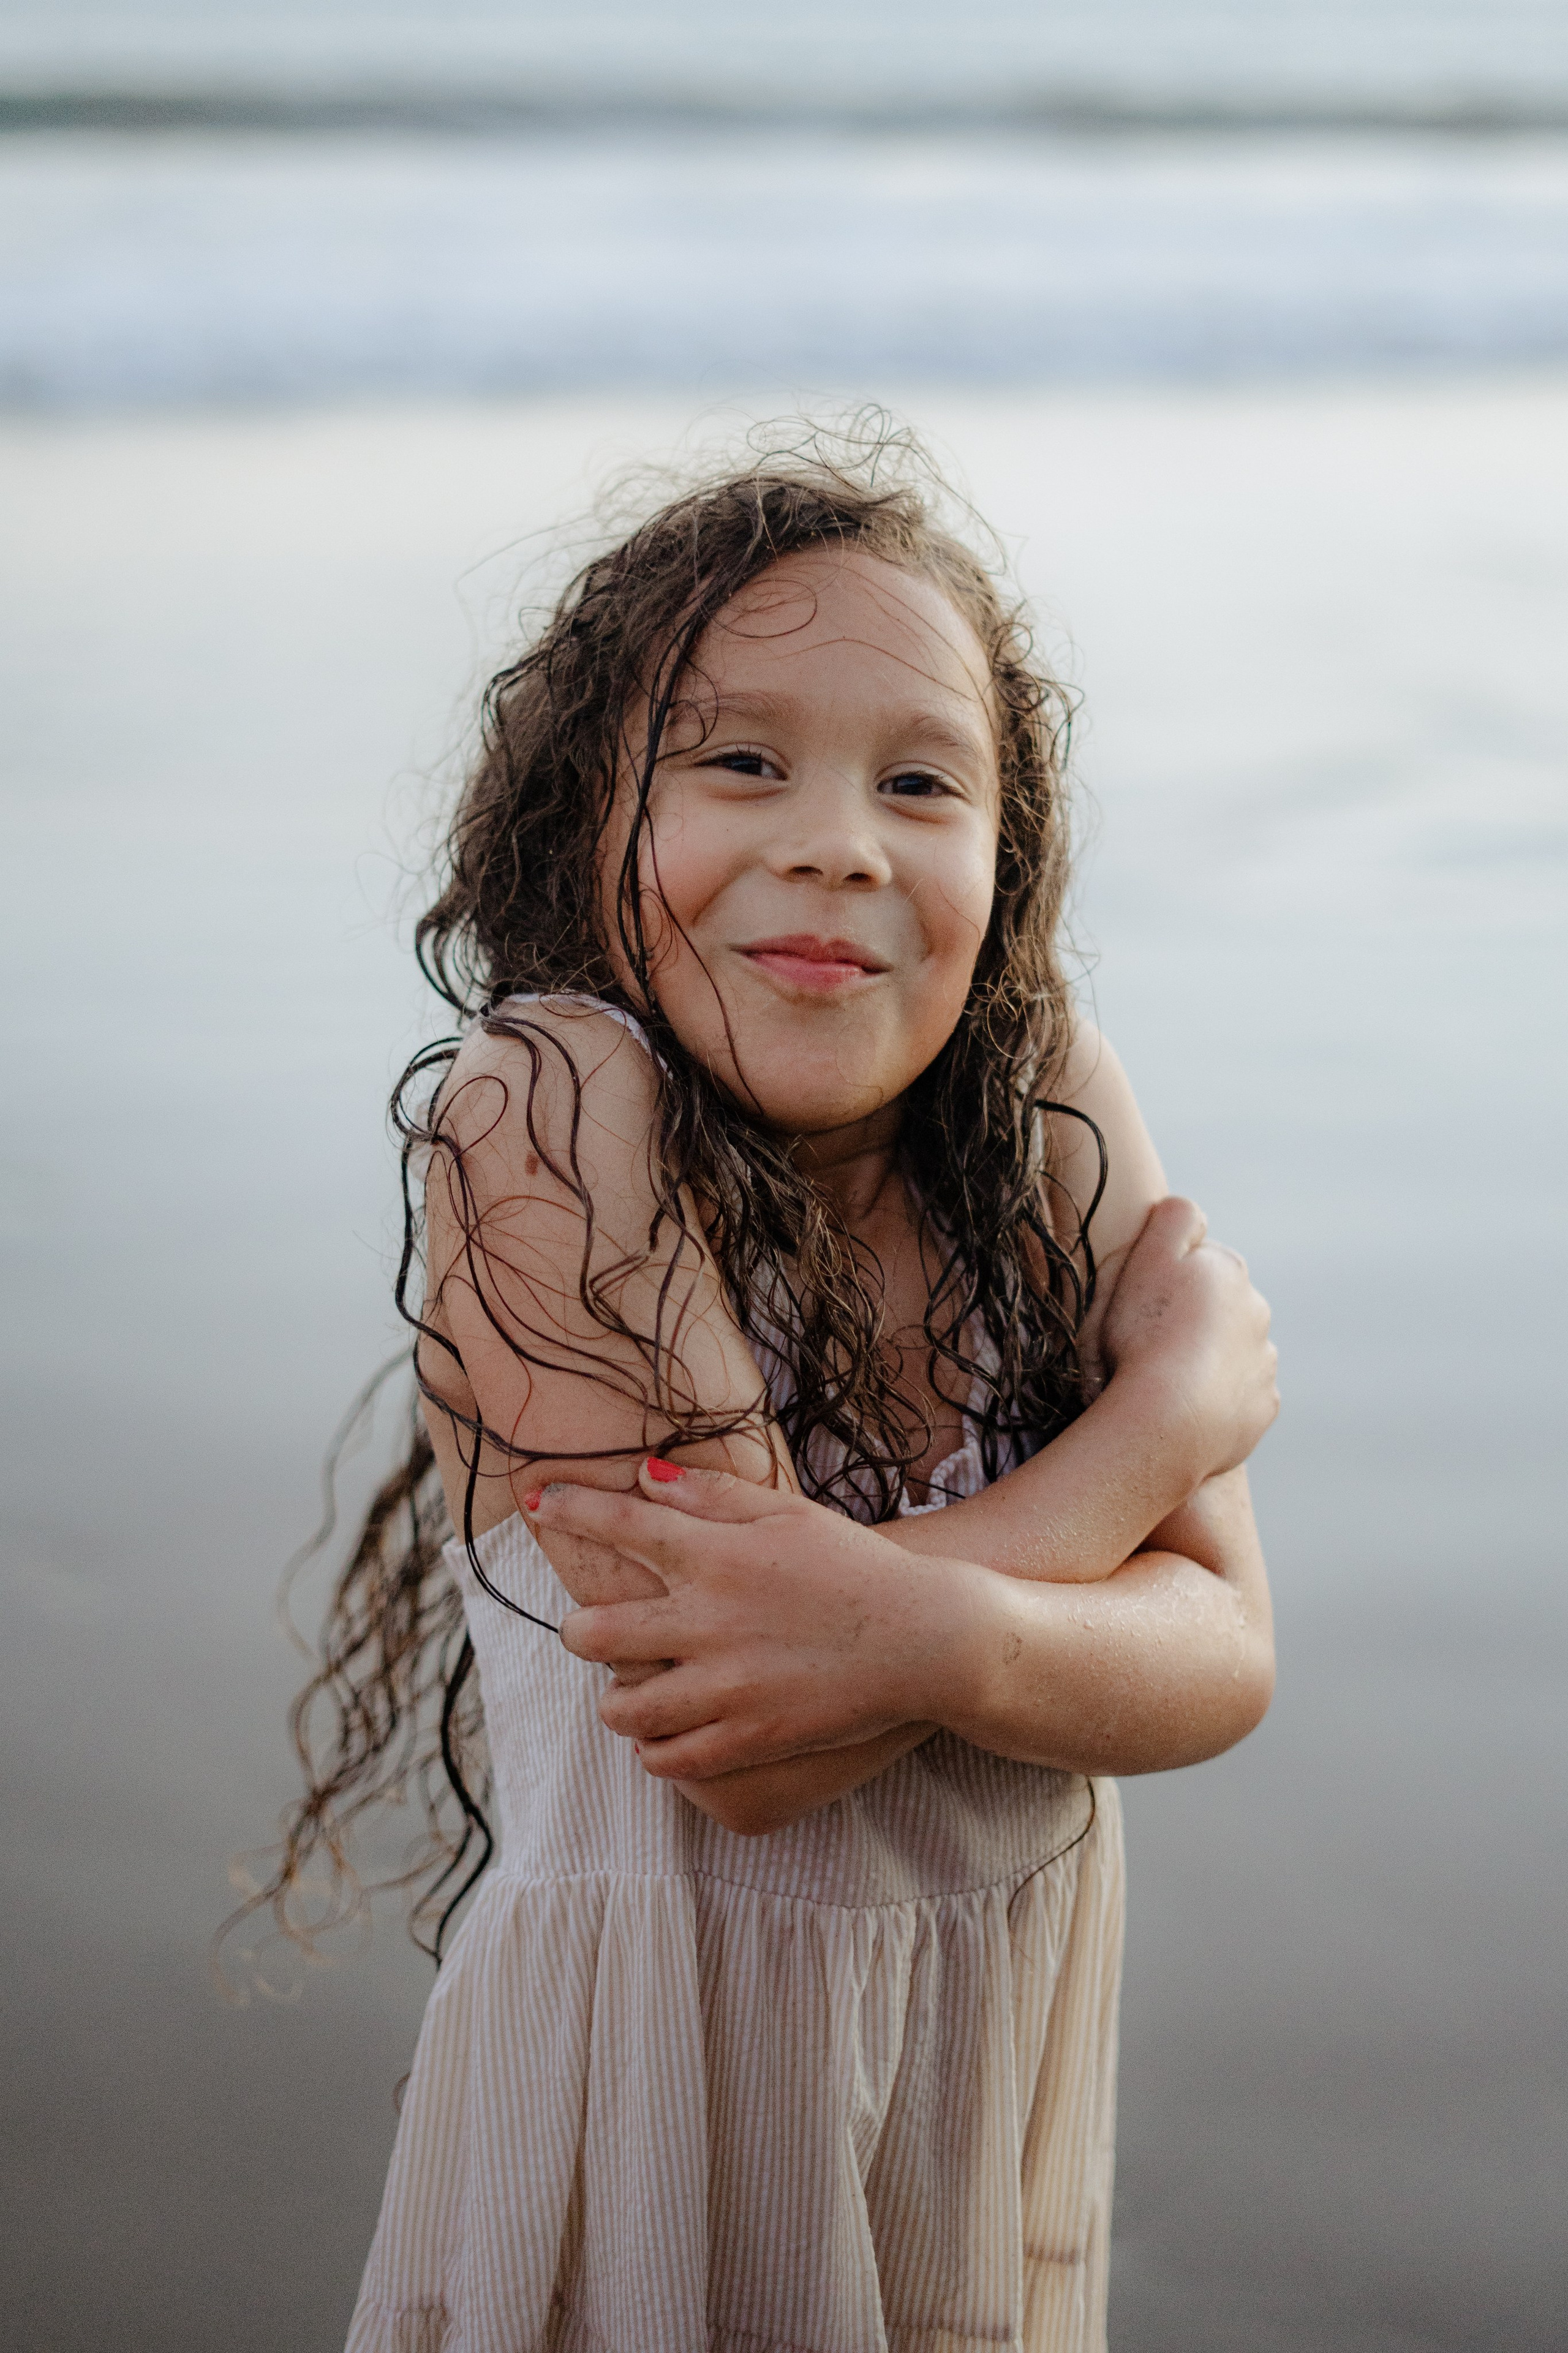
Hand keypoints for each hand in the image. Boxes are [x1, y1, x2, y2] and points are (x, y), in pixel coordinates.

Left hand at [531, 1460, 971, 1780]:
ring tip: (636, 1690)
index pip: (619, 1524)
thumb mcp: (788, 1513)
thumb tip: (645, 1474)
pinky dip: (654, 1749)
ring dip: (616, 1699)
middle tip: (598, 1633)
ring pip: (621, 1707)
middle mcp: (709, 1621)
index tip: (536, 1501)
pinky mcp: (748, 1738)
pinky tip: (666, 1733)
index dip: (567, 1508)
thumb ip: (712, 1493)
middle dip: (581, 1632)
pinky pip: (668, 1759)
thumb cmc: (856, 1566)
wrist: (926, 1638)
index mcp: (717, 1556)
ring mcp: (725, 1686)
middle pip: (593, 1633)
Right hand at [1100, 1197, 1278, 1483]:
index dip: (1166, 1281)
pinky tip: (1185, 1409)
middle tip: (1147, 1345)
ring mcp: (1262, 1363)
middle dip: (1191, 1320)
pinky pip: (1237, 1397)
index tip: (1142, 1304)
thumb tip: (1191, 1211)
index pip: (1199, 1263)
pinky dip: (1216, 1400)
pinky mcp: (1261, 1407)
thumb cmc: (1144, 1338)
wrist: (1166, 1422)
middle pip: (1218, 1308)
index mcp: (1228, 1271)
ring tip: (1164, 1381)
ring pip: (1230, 1353)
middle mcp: (1256, 1312)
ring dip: (1205, 1361)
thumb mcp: (1147, 1258)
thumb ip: (1175, 1220)